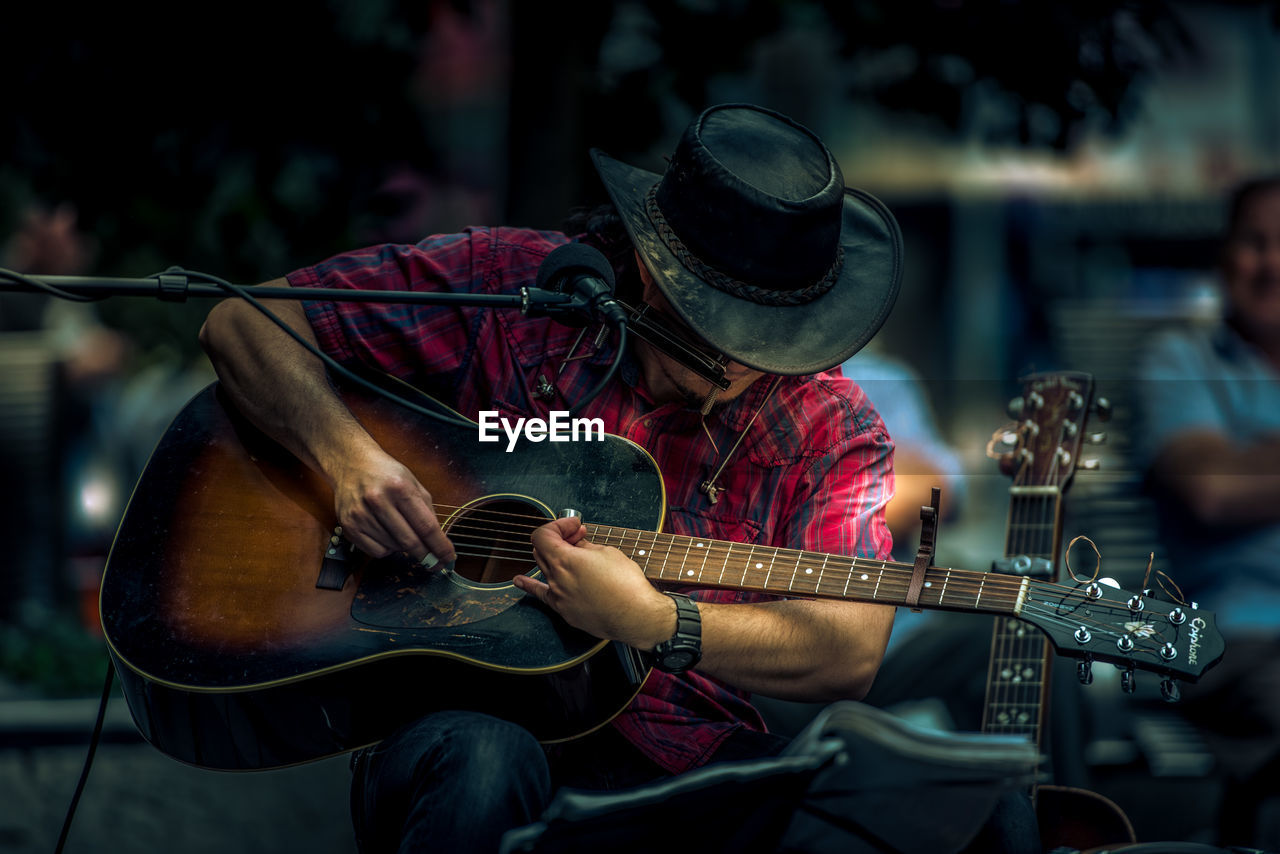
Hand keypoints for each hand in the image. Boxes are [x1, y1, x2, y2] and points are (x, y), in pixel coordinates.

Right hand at [329, 445, 454, 564]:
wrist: (351, 463)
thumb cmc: (386, 474)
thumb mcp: (413, 483)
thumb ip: (427, 511)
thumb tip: (439, 542)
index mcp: (399, 488)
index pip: (426, 526)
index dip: (440, 546)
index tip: (449, 558)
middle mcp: (378, 500)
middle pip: (410, 542)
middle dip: (426, 555)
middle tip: (434, 562)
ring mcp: (360, 514)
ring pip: (393, 548)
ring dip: (404, 548)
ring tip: (401, 530)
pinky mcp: (348, 526)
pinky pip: (376, 552)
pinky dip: (387, 549)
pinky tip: (386, 534)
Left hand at [517, 517, 674, 647]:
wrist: (635, 616)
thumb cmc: (626, 585)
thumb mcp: (607, 553)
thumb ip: (585, 547)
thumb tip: (577, 543)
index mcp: (564, 560)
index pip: (543, 535)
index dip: (558, 525)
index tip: (574, 525)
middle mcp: (556, 579)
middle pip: (543, 551)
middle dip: (559, 538)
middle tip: (579, 536)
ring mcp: (558, 596)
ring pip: (545, 569)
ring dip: (554, 556)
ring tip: (573, 553)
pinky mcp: (565, 611)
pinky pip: (542, 595)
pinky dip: (529, 585)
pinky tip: (519, 581)